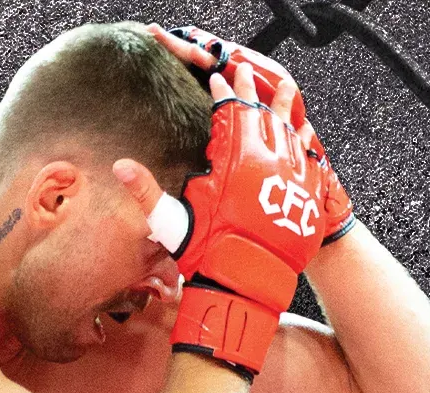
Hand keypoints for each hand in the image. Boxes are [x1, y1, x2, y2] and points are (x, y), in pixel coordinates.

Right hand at [158, 60, 323, 375]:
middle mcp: (265, 161)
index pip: (227, 112)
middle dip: (250, 88)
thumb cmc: (207, 254)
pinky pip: (310, 157)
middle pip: (260, 112)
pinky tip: (304, 131)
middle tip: (244, 70)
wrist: (248, 285)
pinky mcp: (307, 194)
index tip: (216, 79)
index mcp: (232, 161)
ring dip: (284, 106)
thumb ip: (146, 191)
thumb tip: (120, 166)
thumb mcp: (171, 222)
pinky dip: (306, 141)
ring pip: (290, 129)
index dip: (221, 93)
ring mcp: (290, 175)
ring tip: (285, 86)